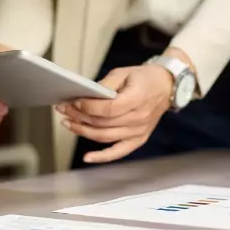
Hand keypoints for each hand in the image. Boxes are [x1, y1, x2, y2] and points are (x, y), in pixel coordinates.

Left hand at [57, 62, 176, 163]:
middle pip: (103, 123)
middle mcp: (139, 118)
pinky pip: (119, 152)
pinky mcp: (139, 139)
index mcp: (137, 99)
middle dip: (79, 116)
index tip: (73, 101)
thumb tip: (84, 96)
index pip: (107, 109)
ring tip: (68, 123)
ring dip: (83, 131)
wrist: (166, 87)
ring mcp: (139, 131)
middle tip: (64, 109)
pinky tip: (87, 157)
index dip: (87, 107)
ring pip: (105, 136)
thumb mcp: (123, 72)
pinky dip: (102, 156)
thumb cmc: (145, 79)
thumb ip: (104, 85)